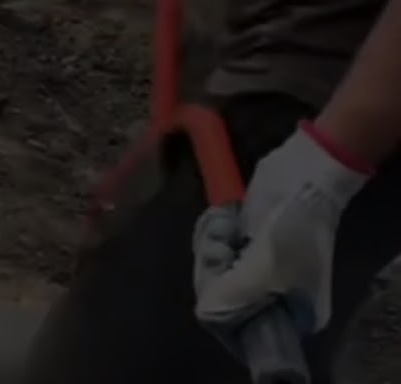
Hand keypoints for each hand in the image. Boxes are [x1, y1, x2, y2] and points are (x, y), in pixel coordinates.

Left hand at [193, 124, 368, 347]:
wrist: (303, 178)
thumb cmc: (292, 230)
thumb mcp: (262, 270)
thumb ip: (231, 298)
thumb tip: (206, 313)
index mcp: (289, 317)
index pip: (238, 330)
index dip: (220, 304)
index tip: (224, 274)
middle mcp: (271, 299)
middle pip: (217, 297)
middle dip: (213, 267)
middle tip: (228, 245)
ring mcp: (256, 272)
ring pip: (210, 271)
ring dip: (211, 245)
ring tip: (230, 228)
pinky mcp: (244, 246)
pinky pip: (212, 249)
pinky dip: (212, 232)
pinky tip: (227, 218)